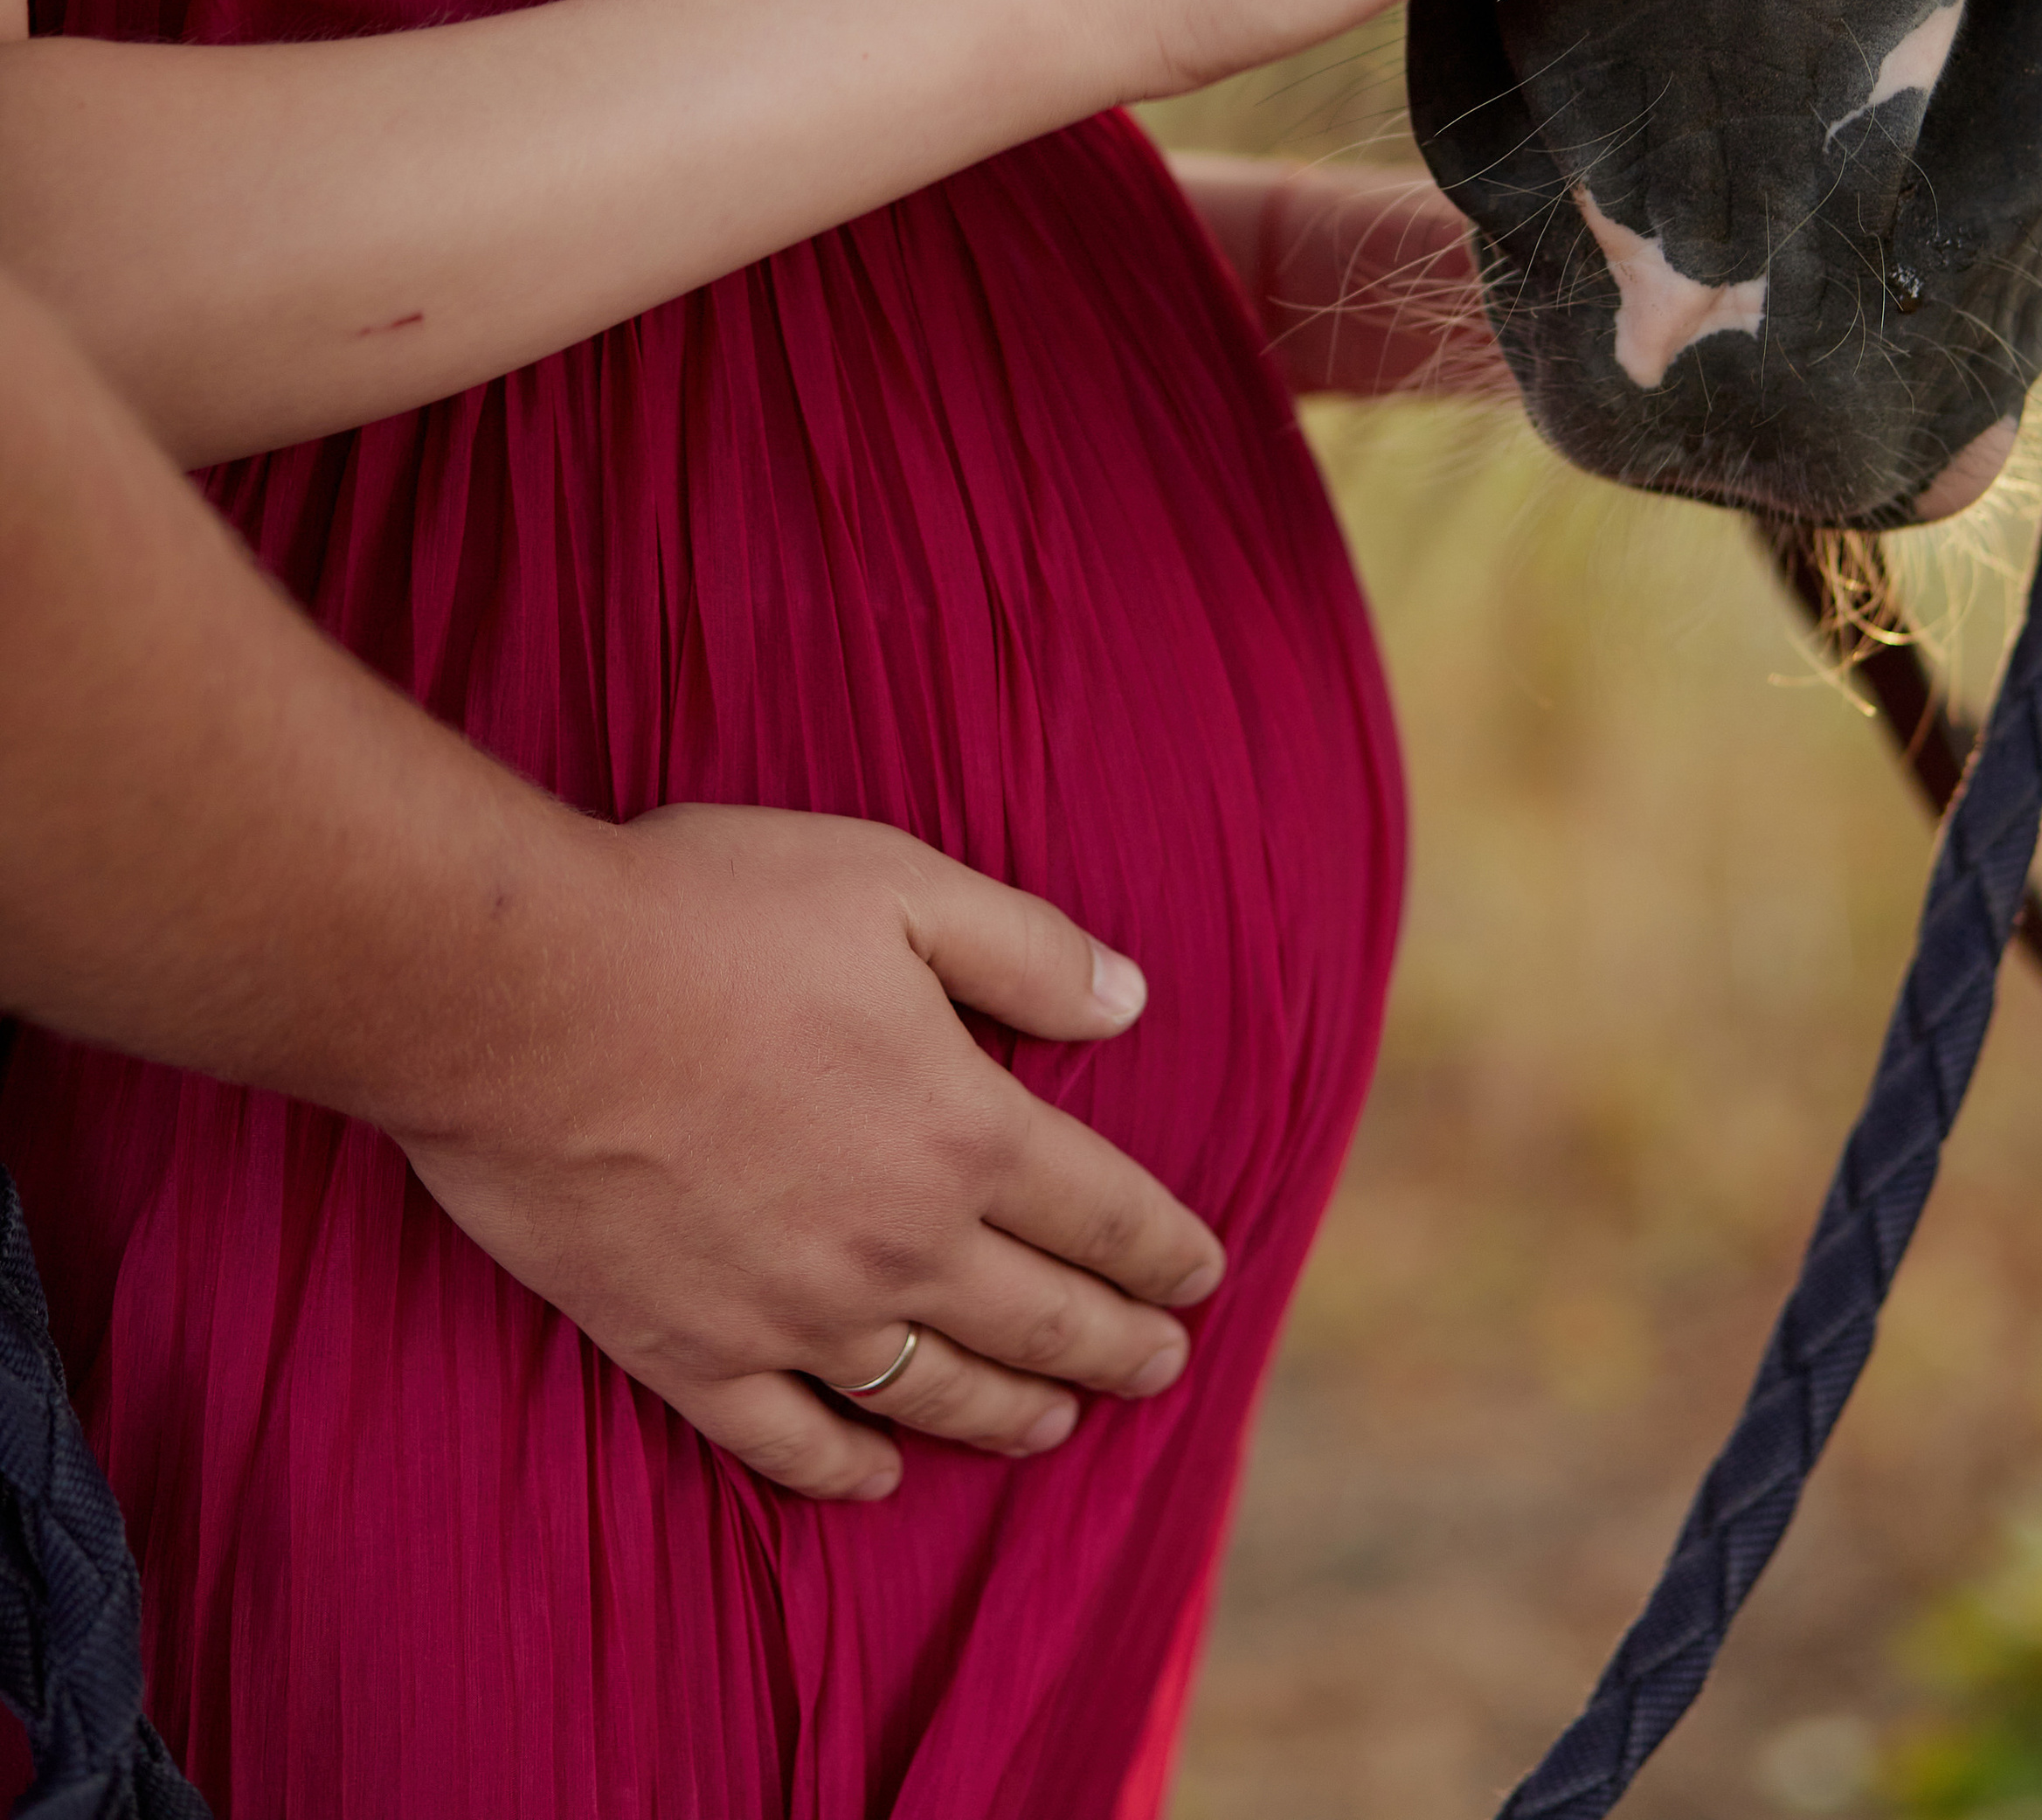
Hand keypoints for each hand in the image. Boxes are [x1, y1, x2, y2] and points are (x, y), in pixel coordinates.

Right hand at [396, 806, 1222, 1501]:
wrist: (521, 993)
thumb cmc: (707, 914)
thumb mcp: (896, 883)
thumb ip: (1026, 949)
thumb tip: (1133, 1001)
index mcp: (965, 1129)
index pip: (1103, 1211)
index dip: (1165, 1249)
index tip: (1204, 1275)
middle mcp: (899, 1245)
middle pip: (1041, 1320)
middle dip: (1119, 1347)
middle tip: (1163, 1368)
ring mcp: (792, 1315)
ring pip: (937, 1395)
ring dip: (1012, 1415)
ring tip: (1057, 1423)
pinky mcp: (687, 1352)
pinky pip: (790, 1442)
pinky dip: (846, 1469)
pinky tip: (878, 1474)